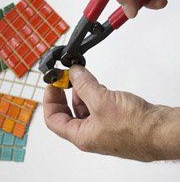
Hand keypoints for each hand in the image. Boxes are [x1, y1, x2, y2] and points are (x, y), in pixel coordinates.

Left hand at [43, 65, 179, 161]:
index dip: (49, 101)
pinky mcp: (112, 120)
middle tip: (64, 80)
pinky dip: (92, 94)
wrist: (161, 131)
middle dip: (63, 95)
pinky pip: (95, 106)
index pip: (53, 120)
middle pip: (66, 114)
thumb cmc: (136, 127)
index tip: (52, 85)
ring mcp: (101, 127)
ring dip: (79, 92)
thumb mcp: (102, 101)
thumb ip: (84, 85)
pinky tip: (95, 85)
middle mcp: (89, 134)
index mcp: (81, 136)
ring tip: (79, 78)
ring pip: (82, 108)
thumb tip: (74, 73)